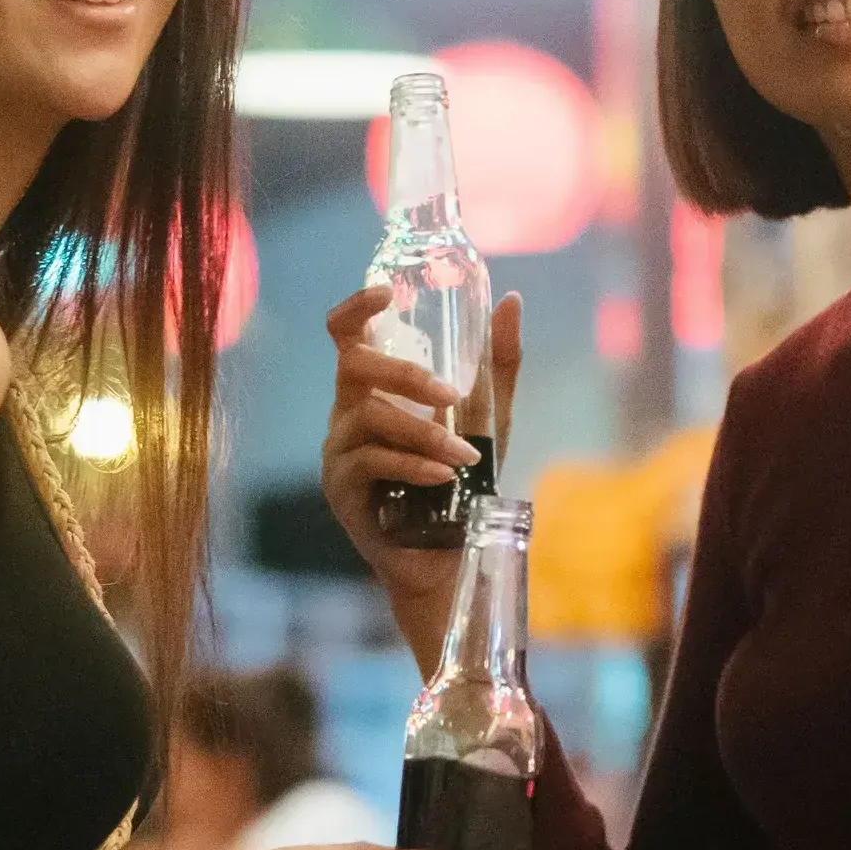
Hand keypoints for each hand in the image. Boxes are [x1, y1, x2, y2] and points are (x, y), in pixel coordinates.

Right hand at [321, 287, 524, 670]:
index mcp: (373, 389)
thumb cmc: (463, 483)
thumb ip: (498, 363)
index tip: (387, 293)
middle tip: (452, 395)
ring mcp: (338, 452)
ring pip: (368, 416)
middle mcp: (347, 414)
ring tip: (466, 457)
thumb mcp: (491, 418)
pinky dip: (411, 465)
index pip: (346, 335)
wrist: (451, 556)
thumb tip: (511, 300)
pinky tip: (444, 476)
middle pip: (355, 366)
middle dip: (406, 373)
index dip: (355, 307)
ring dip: (422, 431)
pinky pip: (369, 463)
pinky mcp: (341, 491)